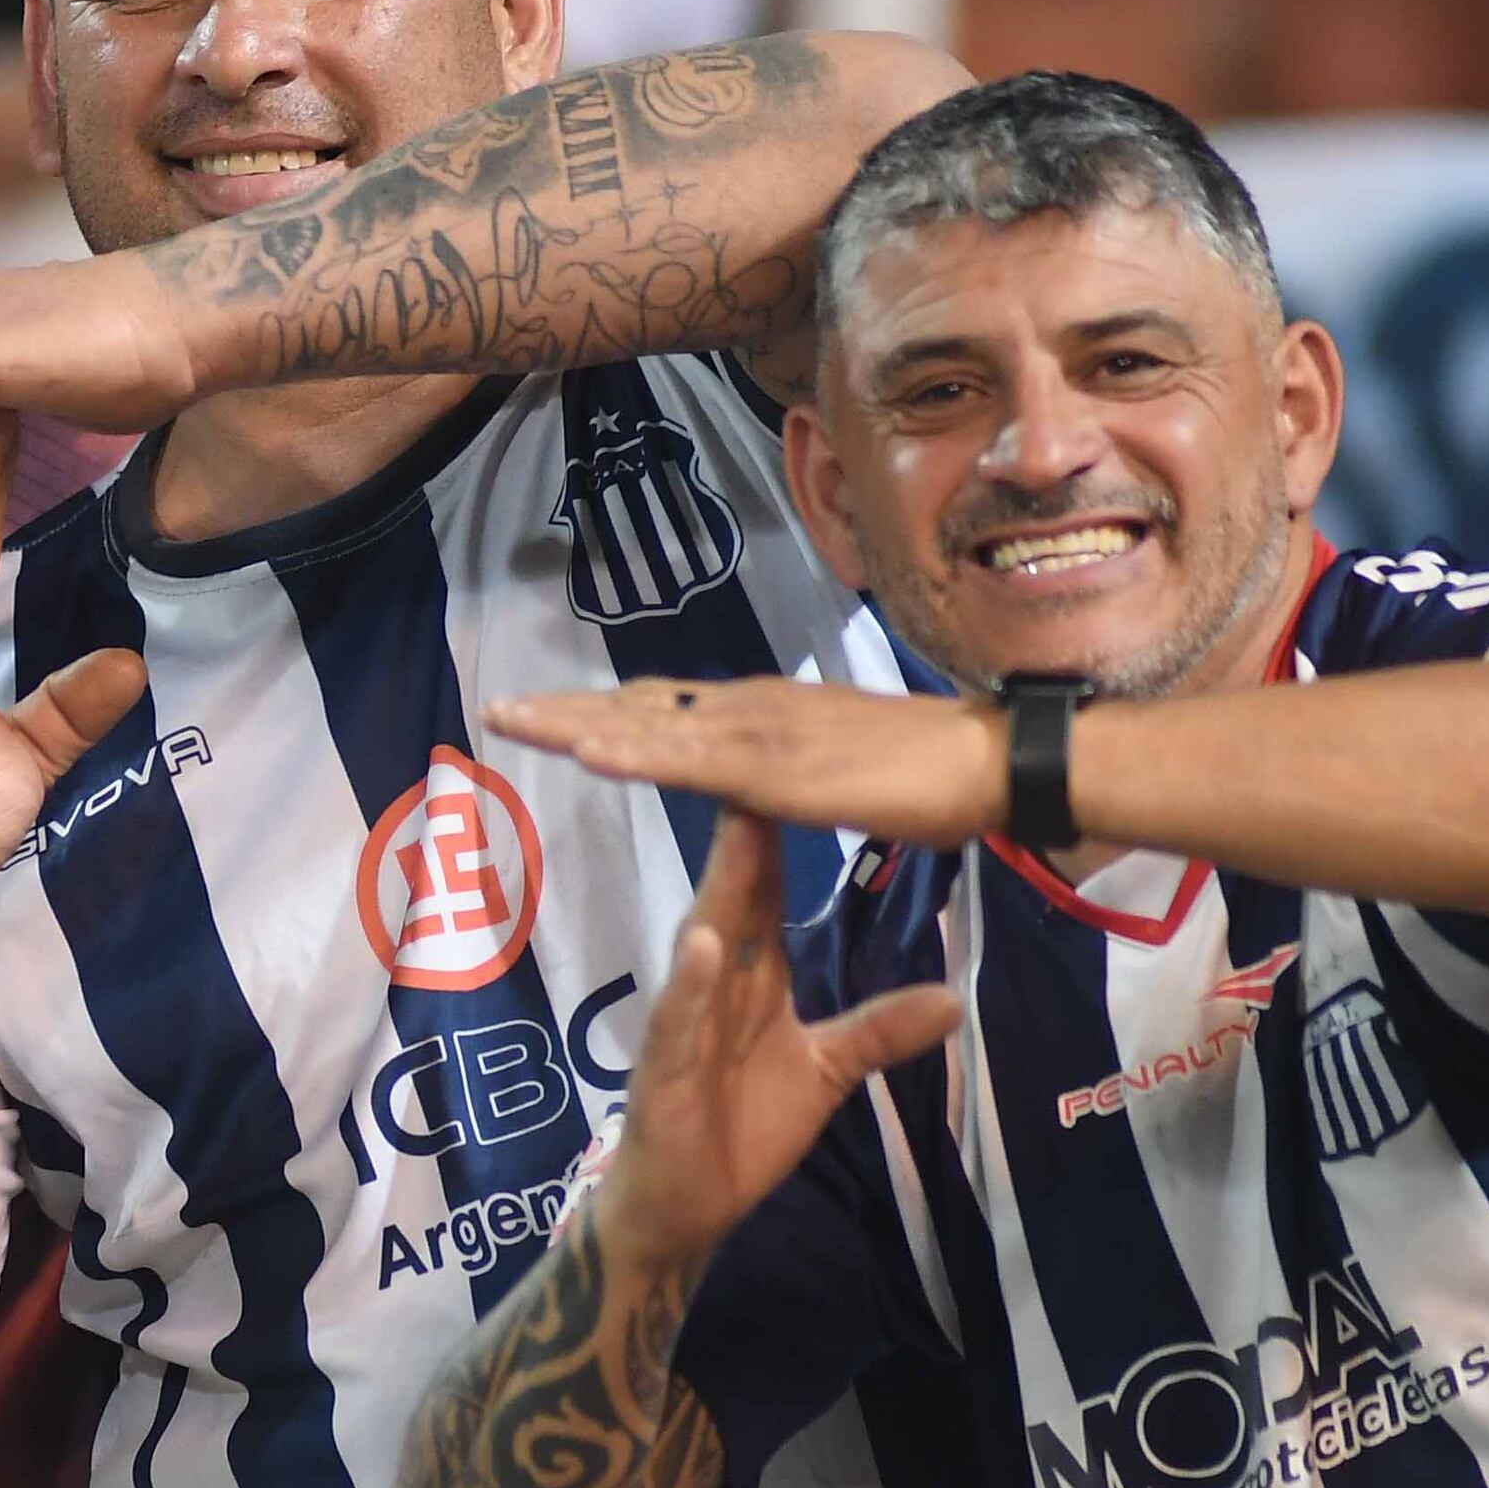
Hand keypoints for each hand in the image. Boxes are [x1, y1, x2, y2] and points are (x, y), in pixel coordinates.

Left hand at [491, 677, 1008, 850]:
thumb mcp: (836, 770)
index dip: (606, 710)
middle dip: (568, 711)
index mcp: (765, 713)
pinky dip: (636, 755)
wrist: (988, 762)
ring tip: (512, 720)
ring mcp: (760, 734)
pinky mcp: (777, 768)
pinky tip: (589, 755)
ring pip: (650, 725)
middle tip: (500, 710)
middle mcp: (751, 709)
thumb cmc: (930, 774)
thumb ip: (790, 770)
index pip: (667, 706)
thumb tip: (759, 782)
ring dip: (577, 724)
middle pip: (640, 707)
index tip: (550, 714)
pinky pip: (692, 762)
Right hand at [589, 811, 962, 1267]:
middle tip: (764, 760)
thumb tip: (952, 997)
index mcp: (749, 982)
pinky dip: (690, 984)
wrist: (683, 1209)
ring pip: (702, 946)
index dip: (781, 836)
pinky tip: (704, 946)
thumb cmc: (738, 1131)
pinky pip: (678, 1021)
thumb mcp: (826, 1074)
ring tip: (738, 830)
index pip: (764, 895)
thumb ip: (878, 1031)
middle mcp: (712, 988)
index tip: (804, 770)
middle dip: (748, 835)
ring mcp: (682, 1025)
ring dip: (719, 891)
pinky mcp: (662, 1070)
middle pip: (734, 899)